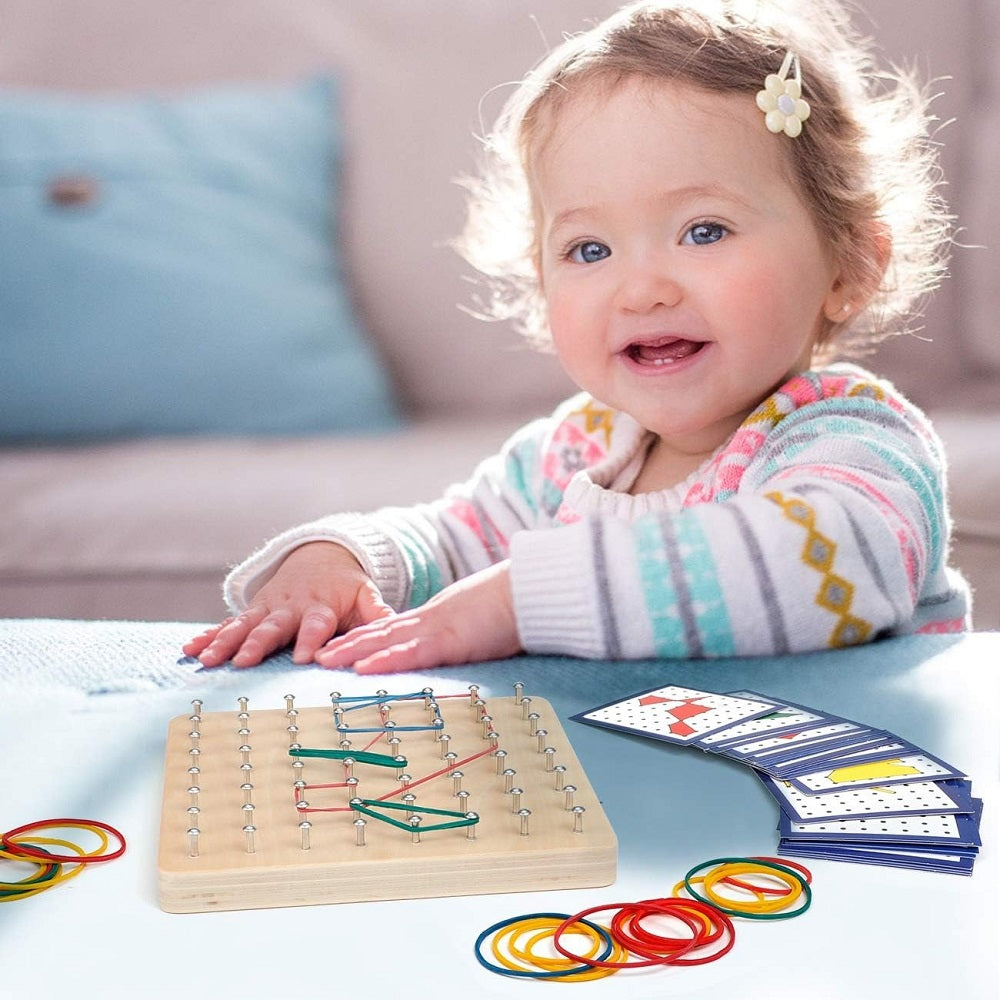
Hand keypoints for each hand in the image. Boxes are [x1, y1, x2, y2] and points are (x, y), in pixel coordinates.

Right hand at [183, 542, 392, 667]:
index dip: (312, 640)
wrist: (320, 557)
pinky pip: (227, 624)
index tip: (307, 659)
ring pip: (243, 626)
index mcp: (320, 605)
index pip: (316, 624)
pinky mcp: (252, 612)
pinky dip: (209, 636)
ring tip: (208, 660)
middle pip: (272, 626)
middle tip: (243, 661)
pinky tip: (190, 650)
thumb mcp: (365, 594)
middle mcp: (289, 607)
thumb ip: (377, 613)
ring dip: (226, 642)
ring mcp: (266, 609)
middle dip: (257, 643)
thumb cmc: (346, 588)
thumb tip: (393, 628)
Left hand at [315, 561, 520, 673]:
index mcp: (442, 615)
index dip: (369, 636)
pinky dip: (385, 661)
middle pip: (381, 632)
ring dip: (352, 651)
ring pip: (385, 641)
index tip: (346, 644)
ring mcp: (439, 628)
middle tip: (318, 655)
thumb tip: (473, 640)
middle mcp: (433, 619)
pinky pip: (411, 653)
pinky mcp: (450, 640)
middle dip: (348, 643)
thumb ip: (473, 630)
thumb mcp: (489, 618)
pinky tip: (362, 668)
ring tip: (323, 661)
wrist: (535, 588)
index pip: (398, 628)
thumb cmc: (521, 603)